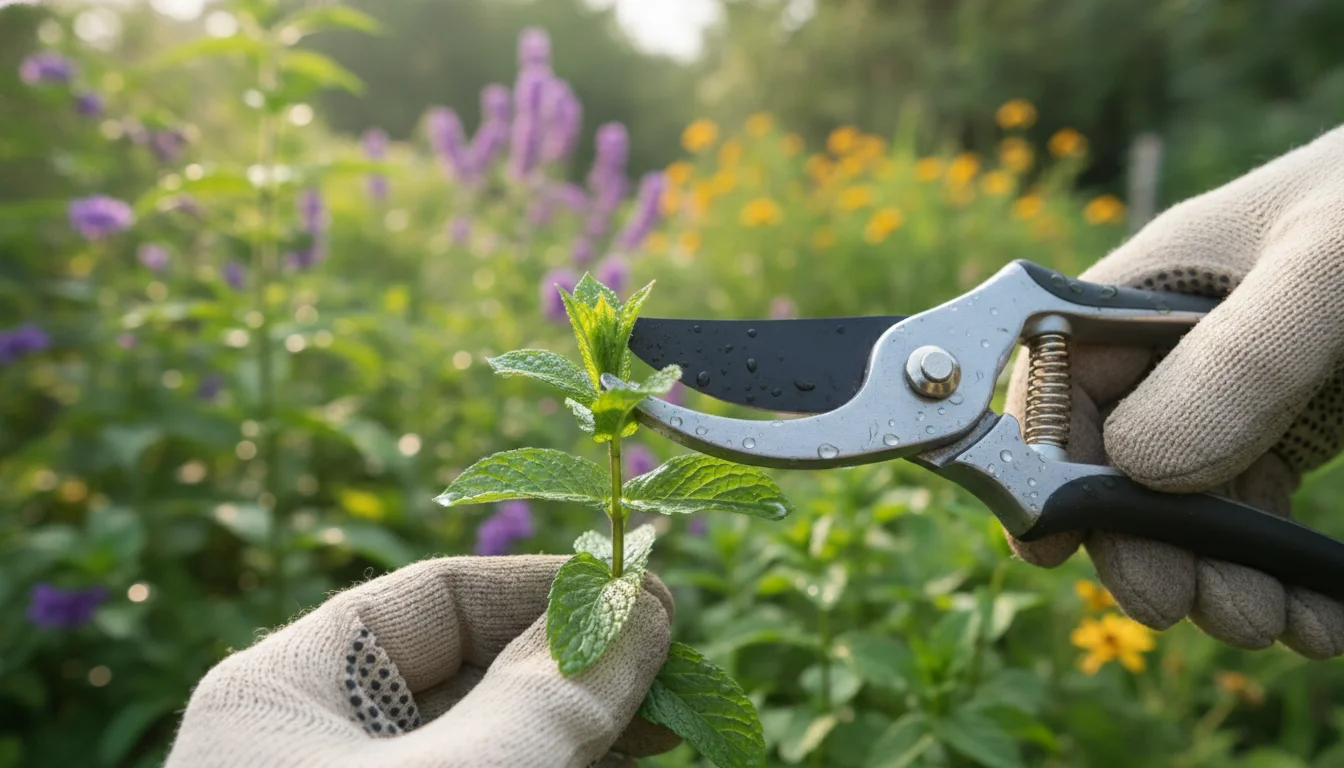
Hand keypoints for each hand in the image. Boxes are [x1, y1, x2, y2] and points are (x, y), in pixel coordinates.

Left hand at [165, 555, 678, 767]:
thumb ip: (547, 698)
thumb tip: (641, 607)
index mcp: (280, 693)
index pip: (432, 598)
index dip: (545, 586)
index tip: (641, 594)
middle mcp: (313, 743)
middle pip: (468, 673)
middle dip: (576, 665)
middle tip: (674, 665)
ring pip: (487, 739)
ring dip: (579, 727)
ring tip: (672, 721)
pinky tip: (622, 761)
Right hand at [1004, 125, 1343, 657]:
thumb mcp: (1330, 268)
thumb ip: (1237, 359)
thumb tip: (1139, 466)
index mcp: (1146, 286)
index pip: (1055, 382)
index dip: (1036, 461)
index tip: (1051, 540)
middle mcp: (1173, 347)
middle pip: (1114, 462)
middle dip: (1139, 541)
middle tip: (1173, 604)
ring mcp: (1233, 393)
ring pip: (1188, 504)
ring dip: (1215, 574)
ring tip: (1263, 623)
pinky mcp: (1292, 430)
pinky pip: (1263, 514)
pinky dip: (1283, 575)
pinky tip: (1321, 619)